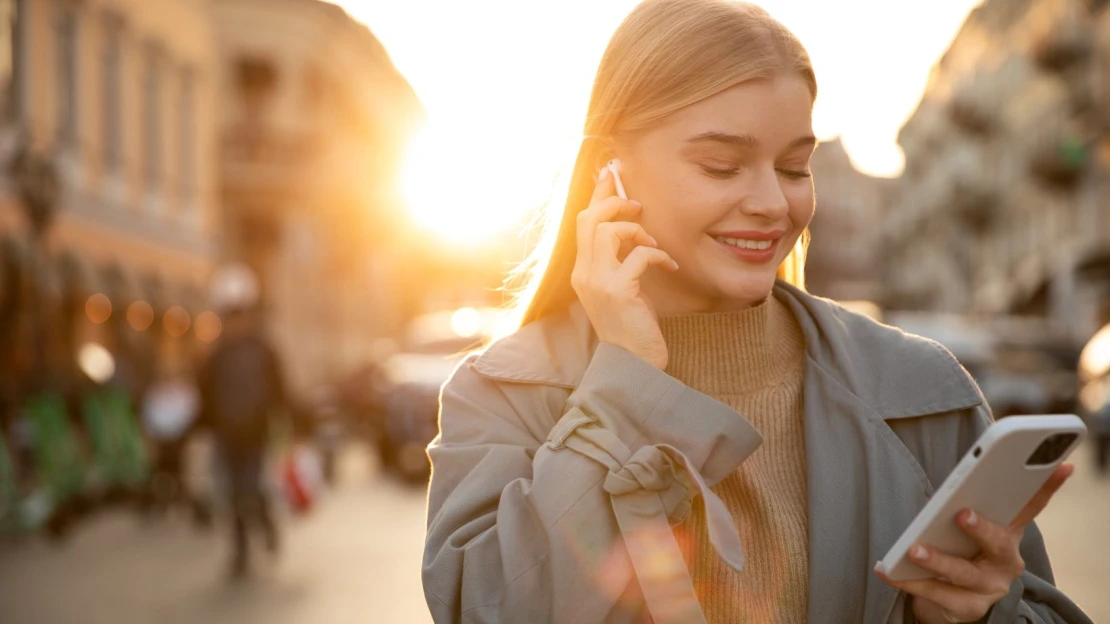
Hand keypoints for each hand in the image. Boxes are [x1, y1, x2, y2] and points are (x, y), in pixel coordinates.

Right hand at [571, 161, 677, 369]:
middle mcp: (583, 274)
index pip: (582, 222)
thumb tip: (632, 229)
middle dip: (613, 202)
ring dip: (634, 228)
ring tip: (651, 241)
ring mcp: (598, 282)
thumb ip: (619, 260)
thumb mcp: (621, 287)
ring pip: (605, 230)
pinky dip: (655, 253)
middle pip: (588, 218)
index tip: (610, 174)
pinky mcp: (618, 291)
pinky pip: (637, 255)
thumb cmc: (632, 325)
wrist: (634, 364)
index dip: (596, 195)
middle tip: (636, 205)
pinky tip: (668, 263)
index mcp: (582, 271)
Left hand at [875, 464, 1073, 622]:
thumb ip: (974, 504)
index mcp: (1009, 533)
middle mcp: (1006, 561)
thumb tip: (965, 476)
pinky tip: (887, 570)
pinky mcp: (966, 606)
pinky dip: (908, 580)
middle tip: (963, 514)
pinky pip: (935, 593)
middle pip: (998, 544)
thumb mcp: (974, 527)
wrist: (958, 599)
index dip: (1048, 487)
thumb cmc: (964, 549)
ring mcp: (988, 587)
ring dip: (938, 560)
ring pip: (963, 573)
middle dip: (981, 529)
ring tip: (913, 550)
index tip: (1058, 466)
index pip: (1031, 506)